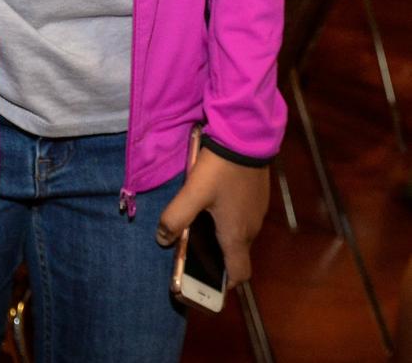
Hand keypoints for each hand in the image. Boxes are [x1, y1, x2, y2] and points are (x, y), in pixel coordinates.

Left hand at [155, 146, 269, 283]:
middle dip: (217, 254)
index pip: (240, 275)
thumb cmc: (220, 170)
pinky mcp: (258, 196)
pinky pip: (243, 215)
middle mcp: (252, 228)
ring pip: (240, 232)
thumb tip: (162, 239)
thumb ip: (176, 217)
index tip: (208, 279)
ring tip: (200, 219)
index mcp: (237, 235)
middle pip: (236, 253)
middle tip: (194, 244)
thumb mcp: (193, 193)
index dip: (226, 283)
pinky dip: (230, 215)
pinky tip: (214, 199)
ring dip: (222, 232)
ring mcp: (257, 211)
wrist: (247, 136)